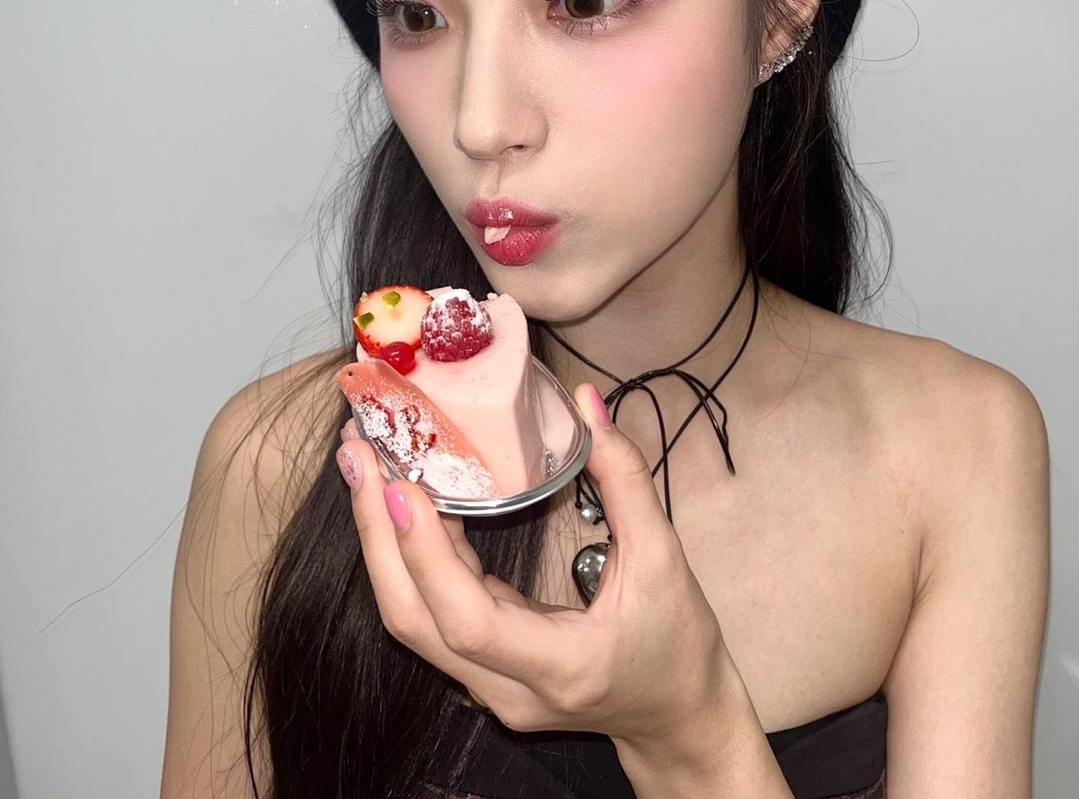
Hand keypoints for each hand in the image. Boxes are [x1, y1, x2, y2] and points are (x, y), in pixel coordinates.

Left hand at [335, 385, 733, 755]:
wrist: (678, 717)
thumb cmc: (678, 642)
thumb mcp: (664, 557)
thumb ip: (625, 477)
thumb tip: (588, 402)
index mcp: (560, 665)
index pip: (469, 620)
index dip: (427, 553)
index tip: (401, 485)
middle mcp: (508, 688)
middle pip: (415, 620)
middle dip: (376, 535)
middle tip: (358, 455)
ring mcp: (489, 687)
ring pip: (413, 619)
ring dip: (383, 541)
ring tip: (366, 466)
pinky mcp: (482, 670)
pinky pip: (432, 612)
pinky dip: (412, 554)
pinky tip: (405, 500)